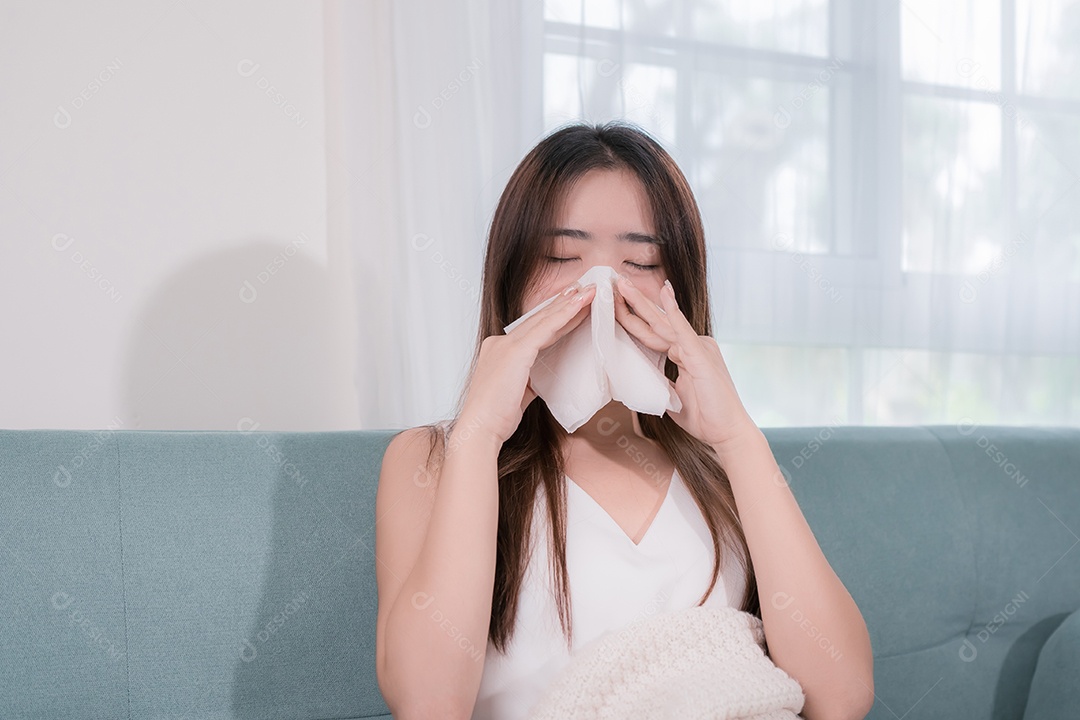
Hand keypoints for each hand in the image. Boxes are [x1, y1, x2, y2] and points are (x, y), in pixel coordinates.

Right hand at [459, 281, 597, 446]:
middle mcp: (500, 343)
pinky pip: (545, 329)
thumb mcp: (516, 393)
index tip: (570, 306)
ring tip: (588, 292)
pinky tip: (580, 305)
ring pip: (543, 320)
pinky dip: (564, 315)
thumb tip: (543, 378)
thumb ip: (529, 380)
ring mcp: (506, 345)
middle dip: (562, 304)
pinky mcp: (515, 352)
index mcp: (498, 351)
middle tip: (583, 289)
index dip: (553, 318)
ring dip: (568, 304)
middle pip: (538, 320)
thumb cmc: (495, 418)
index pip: (531, 331)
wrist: (480, 429)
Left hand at [613, 275, 756, 446]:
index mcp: (686, 353)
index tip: (613, 306)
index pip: (653, 334)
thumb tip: (635, 377)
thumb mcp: (671, 396)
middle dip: (633, 303)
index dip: (632, 321)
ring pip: (663, 322)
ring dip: (641, 302)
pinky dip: (672, 310)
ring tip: (623, 284)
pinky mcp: (700, 354)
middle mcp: (692, 344)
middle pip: (656, 322)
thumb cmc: (704, 417)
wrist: (728, 432)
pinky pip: (682, 329)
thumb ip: (657, 382)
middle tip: (614, 283)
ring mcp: (697, 347)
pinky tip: (663, 291)